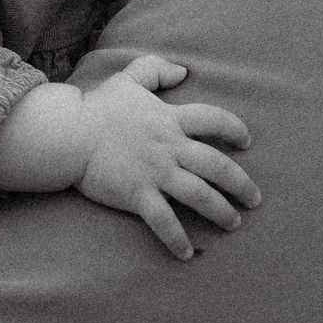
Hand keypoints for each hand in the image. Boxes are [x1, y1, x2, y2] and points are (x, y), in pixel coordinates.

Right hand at [0, 55, 257, 259]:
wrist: (68, 134)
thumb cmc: (97, 107)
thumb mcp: (129, 78)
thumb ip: (156, 69)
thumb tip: (183, 70)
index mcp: (170, 119)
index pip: (214, 121)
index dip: (234, 129)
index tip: (246, 141)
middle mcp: (170, 147)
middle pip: (217, 165)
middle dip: (241, 183)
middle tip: (255, 199)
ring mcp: (156, 172)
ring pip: (200, 195)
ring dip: (221, 211)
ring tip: (234, 223)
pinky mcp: (138, 195)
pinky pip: (164, 221)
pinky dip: (178, 239)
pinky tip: (187, 253)